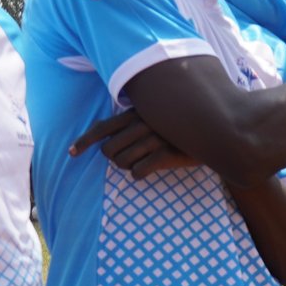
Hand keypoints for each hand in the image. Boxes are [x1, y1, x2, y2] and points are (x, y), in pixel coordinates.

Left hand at [70, 108, 198, 179]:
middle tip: (129, 158)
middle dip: (115, 159)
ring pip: (122, 162)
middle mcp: (142, 122)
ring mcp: (154, 137)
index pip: (102, 128)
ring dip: (128, 167)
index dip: (84, 141)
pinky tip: (147, 170)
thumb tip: (103, 132)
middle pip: (109, 150)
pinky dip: (139, 174)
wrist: (214, 133)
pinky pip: (139, 171)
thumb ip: (129, 123)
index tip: (71, 153)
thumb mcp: (153, 117)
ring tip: (141, 162)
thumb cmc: (177, 127)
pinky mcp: (166, 153)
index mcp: (136, 112)